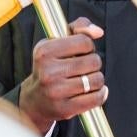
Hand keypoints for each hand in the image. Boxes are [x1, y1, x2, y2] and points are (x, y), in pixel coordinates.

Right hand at [18, 17, 107, 132]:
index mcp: (45, 51)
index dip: (88, 46)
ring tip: (87, 79)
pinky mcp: (65, 109)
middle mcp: (48, 71)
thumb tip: (98, 31)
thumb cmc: (50, 66)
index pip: (84, 42)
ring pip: (97, 80)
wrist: (35, 100)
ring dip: (97, 79)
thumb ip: (78, 28)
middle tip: (84, 67)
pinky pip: (96, 98)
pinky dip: (100, 94)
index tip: (82, 51)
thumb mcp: (57, 42)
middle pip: (93, 61)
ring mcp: (56, 92)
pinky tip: (95, 91)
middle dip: (94, 63)